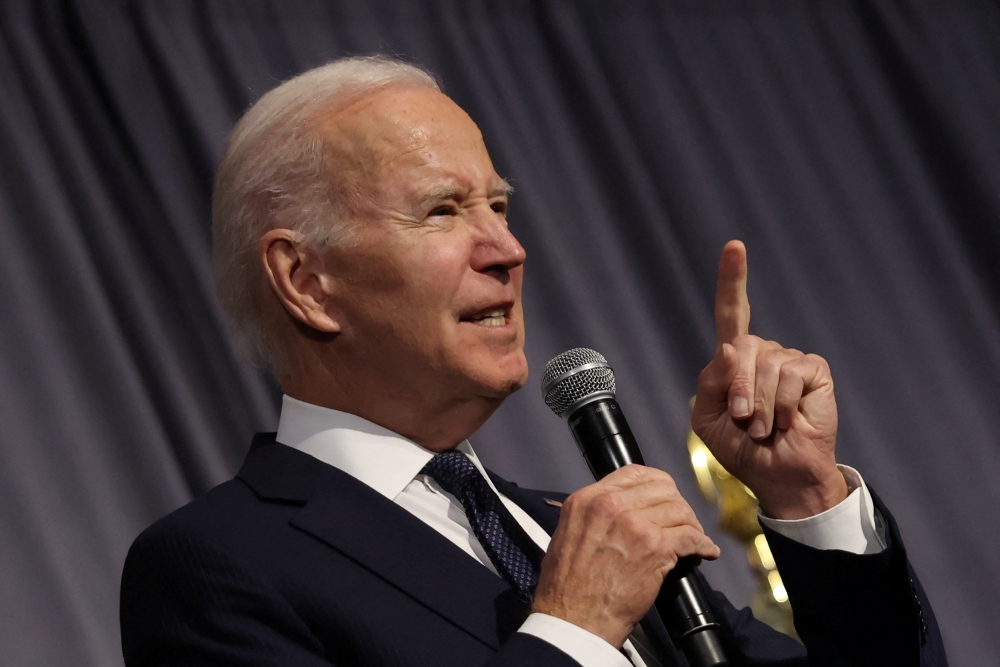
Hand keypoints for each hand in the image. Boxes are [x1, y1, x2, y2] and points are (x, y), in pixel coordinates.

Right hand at [531, 465, 719, 647]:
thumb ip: (594, 515)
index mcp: (588, 498)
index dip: (657, 484)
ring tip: (694, 540)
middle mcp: (611, 504)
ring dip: (691, 526)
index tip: (665, 496)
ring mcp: (635, 524)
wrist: (572, 618)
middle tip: (682, 521)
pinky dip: (703, 545)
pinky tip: (705, 552)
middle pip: (662, 488)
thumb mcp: (569, 534)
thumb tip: (619, 512)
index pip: (634, 473)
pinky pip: (691, 537)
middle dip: (677, 505)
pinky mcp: (655, 547)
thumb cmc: (567, 586)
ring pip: (680, 511)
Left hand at [690, 241, 846, 519]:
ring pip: (765, 364)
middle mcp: (763, 352)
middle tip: (743, 421)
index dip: (733, 279)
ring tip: (764, 427)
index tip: (735, 246)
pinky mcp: (814, 370)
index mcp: (733, 360)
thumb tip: (729, 347)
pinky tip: (787, 421)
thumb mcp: (707, 419)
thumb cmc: (742, 448)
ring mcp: (790, 358)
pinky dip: (782, 404)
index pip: (732, 312)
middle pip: (740, 347)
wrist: (778, 476)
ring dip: (759, 405)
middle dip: (736, 389)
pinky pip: (790, 374)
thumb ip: (710, 382)